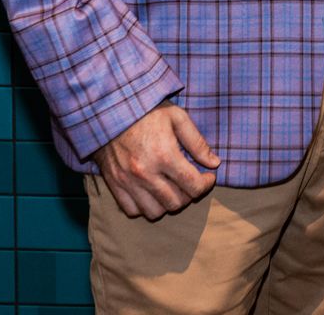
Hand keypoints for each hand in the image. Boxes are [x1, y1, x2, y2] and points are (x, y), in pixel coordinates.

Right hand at [91, 103, 221, 219]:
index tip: (207, 176)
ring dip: (168, 204)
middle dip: (189, 195)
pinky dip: (144, 207)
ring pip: (155, 212)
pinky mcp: (114, 184)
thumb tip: (214, 163)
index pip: (193, 186)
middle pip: (176, 203)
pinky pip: (132, 210)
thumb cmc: (146, 112)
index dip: (206, 184)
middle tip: (190, 181)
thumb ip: (197, 142)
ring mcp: (127, 181)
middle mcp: (145, 173)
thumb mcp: (177, 117)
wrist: (109, 110)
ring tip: (172, 188)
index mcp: (164, 155)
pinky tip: (151, 192)